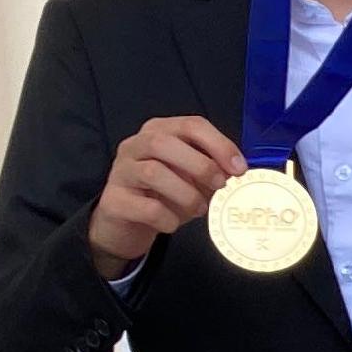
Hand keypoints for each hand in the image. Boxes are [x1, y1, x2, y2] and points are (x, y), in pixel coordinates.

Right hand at [88, 114, 247, 275]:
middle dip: (200, 165)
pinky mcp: (113, 201)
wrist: (126, 225)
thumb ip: (211, 170)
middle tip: (219, 186)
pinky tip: (173, 224)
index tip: (239, 168)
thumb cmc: (163, 196)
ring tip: (200, 209)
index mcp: (159, 132)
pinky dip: (167, 218)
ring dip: (186, 194)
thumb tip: (237, 171)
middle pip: (165, 142)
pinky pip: (145, 207)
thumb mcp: (191, 178)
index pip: (191, 125)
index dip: (219, 145)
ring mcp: (120, 172)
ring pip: (153, 172)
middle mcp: (135, 145)